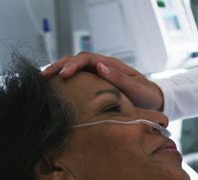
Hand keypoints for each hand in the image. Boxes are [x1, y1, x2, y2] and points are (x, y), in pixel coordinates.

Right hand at [41, 52, 163, 110]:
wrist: (154, 103)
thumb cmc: (147, 96)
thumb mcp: (136, 89)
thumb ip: (120, 79)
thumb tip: (99, 66)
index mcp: (111, 65)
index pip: (86, 59)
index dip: (73, 65)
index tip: (63, 75)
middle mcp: (102, 68)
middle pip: (75, 61)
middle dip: (58, 66)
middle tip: (43, 77)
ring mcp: (98, 76)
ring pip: (74, 70)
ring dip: (58, 73)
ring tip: (43, 82)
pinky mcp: (95, 85)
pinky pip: (78, 81)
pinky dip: (65, 83)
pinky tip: (54, 90)